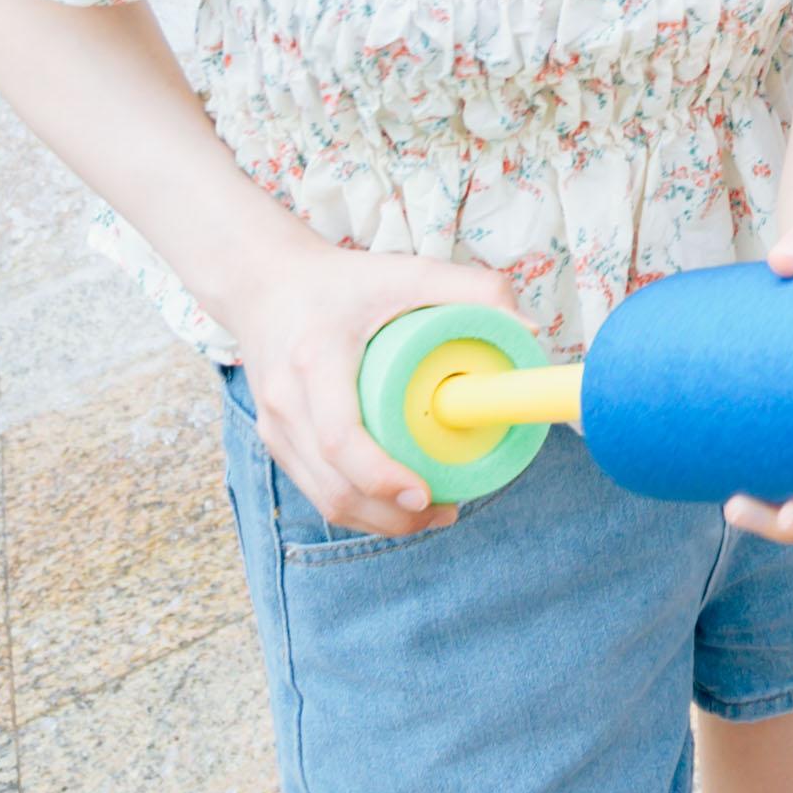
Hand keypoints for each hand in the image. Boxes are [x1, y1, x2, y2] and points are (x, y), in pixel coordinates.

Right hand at [223, 238, 526, 541]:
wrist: (263, 284)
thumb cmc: (342, 281)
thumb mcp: (408, 271)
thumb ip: (474, 289)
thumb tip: (529, 331)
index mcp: (315, 360)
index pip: (341, 438)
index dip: (383, 477)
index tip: (427, 493)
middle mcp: (286, 401)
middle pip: (335, 486)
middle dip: (392, 516)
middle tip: (445, 511)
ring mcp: (275, 427)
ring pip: (325, 499)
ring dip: (378, 521)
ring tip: (430, 513)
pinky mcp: (276, 441)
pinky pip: (316, 491)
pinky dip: (357, 507)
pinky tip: (395, 505)